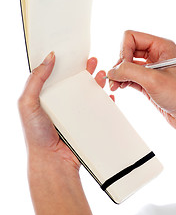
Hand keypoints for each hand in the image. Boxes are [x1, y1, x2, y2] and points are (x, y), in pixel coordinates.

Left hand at [18, 52, 106, 170]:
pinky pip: (98, 109)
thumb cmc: (36, 134)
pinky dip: (106, 100)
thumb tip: (49, 58)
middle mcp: (61, 103)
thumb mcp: (27, 103)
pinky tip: (109, 94)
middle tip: (92, 60)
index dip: (66, 64)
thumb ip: (35, 80)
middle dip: (85, 70)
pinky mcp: (86, 122)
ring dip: (97, 82)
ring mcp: (75, 113)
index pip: (57, 76)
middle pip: (75, 82)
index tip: (74, 54)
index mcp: (46, 97)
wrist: (52, 159)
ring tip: (103, 73)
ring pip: (89, 93)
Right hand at [107, 30, 175, 131]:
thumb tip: (112, 71)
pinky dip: (123, 81)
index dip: (124, 51)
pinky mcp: (149, 82)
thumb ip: (130, 72)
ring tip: (115, 86)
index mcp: (162, 46)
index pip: (132, 37)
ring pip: (127, 64)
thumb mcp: (153, 80)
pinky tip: (120, 88)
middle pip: (128, 50)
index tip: (123, 67)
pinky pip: (130, 76)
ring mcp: (152, 69)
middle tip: (115, 78)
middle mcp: (157, 54)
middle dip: (120, 64)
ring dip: (119, 74)